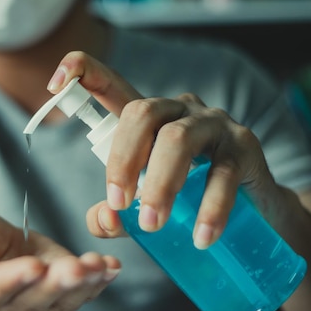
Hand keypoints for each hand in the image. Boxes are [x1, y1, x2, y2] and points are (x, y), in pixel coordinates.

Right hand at [0, 206, 120, 310]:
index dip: (10, 281)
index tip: (32, 266)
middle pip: (29, 303)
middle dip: (55, 285)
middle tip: (75, 268)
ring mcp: (31, 307)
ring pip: (58, 303)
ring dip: (82, 286)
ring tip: (99, 265)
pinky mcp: (56, 296)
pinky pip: (79, 296)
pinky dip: (98, 283)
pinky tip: (112, 267)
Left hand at [47, 51, 278, 248]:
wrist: (256, 213)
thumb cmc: (190, 202)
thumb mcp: (145, 207)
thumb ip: (116, 214)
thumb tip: (105, 217)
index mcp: (149, 120)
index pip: (113, 85)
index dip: (84, 72)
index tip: (54, 83)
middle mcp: (180, 112)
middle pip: (142, 113)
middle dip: (122, 159)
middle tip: (119, 204)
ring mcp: (214, 124)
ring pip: (178, 139)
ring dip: (159, 184)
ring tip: (152, 225)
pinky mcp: (245, 146)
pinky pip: (223, 173)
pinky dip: (209, 208)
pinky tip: (200, 237)